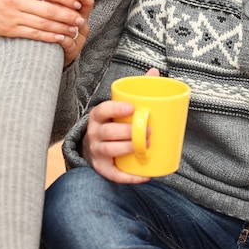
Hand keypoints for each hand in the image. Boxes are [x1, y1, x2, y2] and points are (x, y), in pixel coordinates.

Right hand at [0, 0, 93, 64]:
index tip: (77, 2)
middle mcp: (18, 2)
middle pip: (48, 10)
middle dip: (67, 16)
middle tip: (80, 19)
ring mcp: (15, 18)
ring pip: (43, 24)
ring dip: (62, 28)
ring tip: (75, 29)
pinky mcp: (12, 31)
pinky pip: (34, 35)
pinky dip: (48, 37)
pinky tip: (60, 37)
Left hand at [57, 0, 93, 65]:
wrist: (52, 51)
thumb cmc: (53, 26)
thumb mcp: (56, 9)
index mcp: (80, 12)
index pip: (87, 2)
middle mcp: (82, 24)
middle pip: (80, 15)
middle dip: (68, 9)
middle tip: (54, 3)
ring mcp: (79, 38)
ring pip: (74, 29)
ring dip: (64, 23)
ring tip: (52, 19)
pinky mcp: (72, 50)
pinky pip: (69, 44)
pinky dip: (63, 40)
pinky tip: (56, 36)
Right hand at [82, 68, 159, 182]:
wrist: (94, 146)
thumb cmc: (112, 123)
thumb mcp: (118, 107)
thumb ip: (135, 90)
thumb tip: (154, 72)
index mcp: (98, 116)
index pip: (102, 110)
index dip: (115, 109)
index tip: (131, 108)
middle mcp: (94, 133)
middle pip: (108, 132)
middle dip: (128, 132)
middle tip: (149, 130)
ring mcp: (96, 151)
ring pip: (110, 150)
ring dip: (129, 149)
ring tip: (146, 146)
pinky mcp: (101, 168)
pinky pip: (114, 174)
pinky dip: (129, 176)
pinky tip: (145, 175)